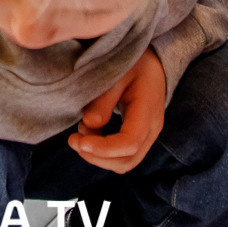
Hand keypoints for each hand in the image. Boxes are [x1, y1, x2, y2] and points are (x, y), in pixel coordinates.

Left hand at [68, 49, 166, 174]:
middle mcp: (152, 129)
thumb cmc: (135, 64)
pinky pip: (122, 156)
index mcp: (148, 111)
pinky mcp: (139, 138)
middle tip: (74, 140)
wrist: (153, 64)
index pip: (130, 142)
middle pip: (127, 160)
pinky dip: (102, 153)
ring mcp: (148, 136)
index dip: (104, 148)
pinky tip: (89, 133)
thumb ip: (104, 99)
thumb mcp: (119, 73)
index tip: (80, 142)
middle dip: (96, 157)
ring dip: (98, 157)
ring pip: (124, 163)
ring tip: (80, 135)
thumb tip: (89, 124)